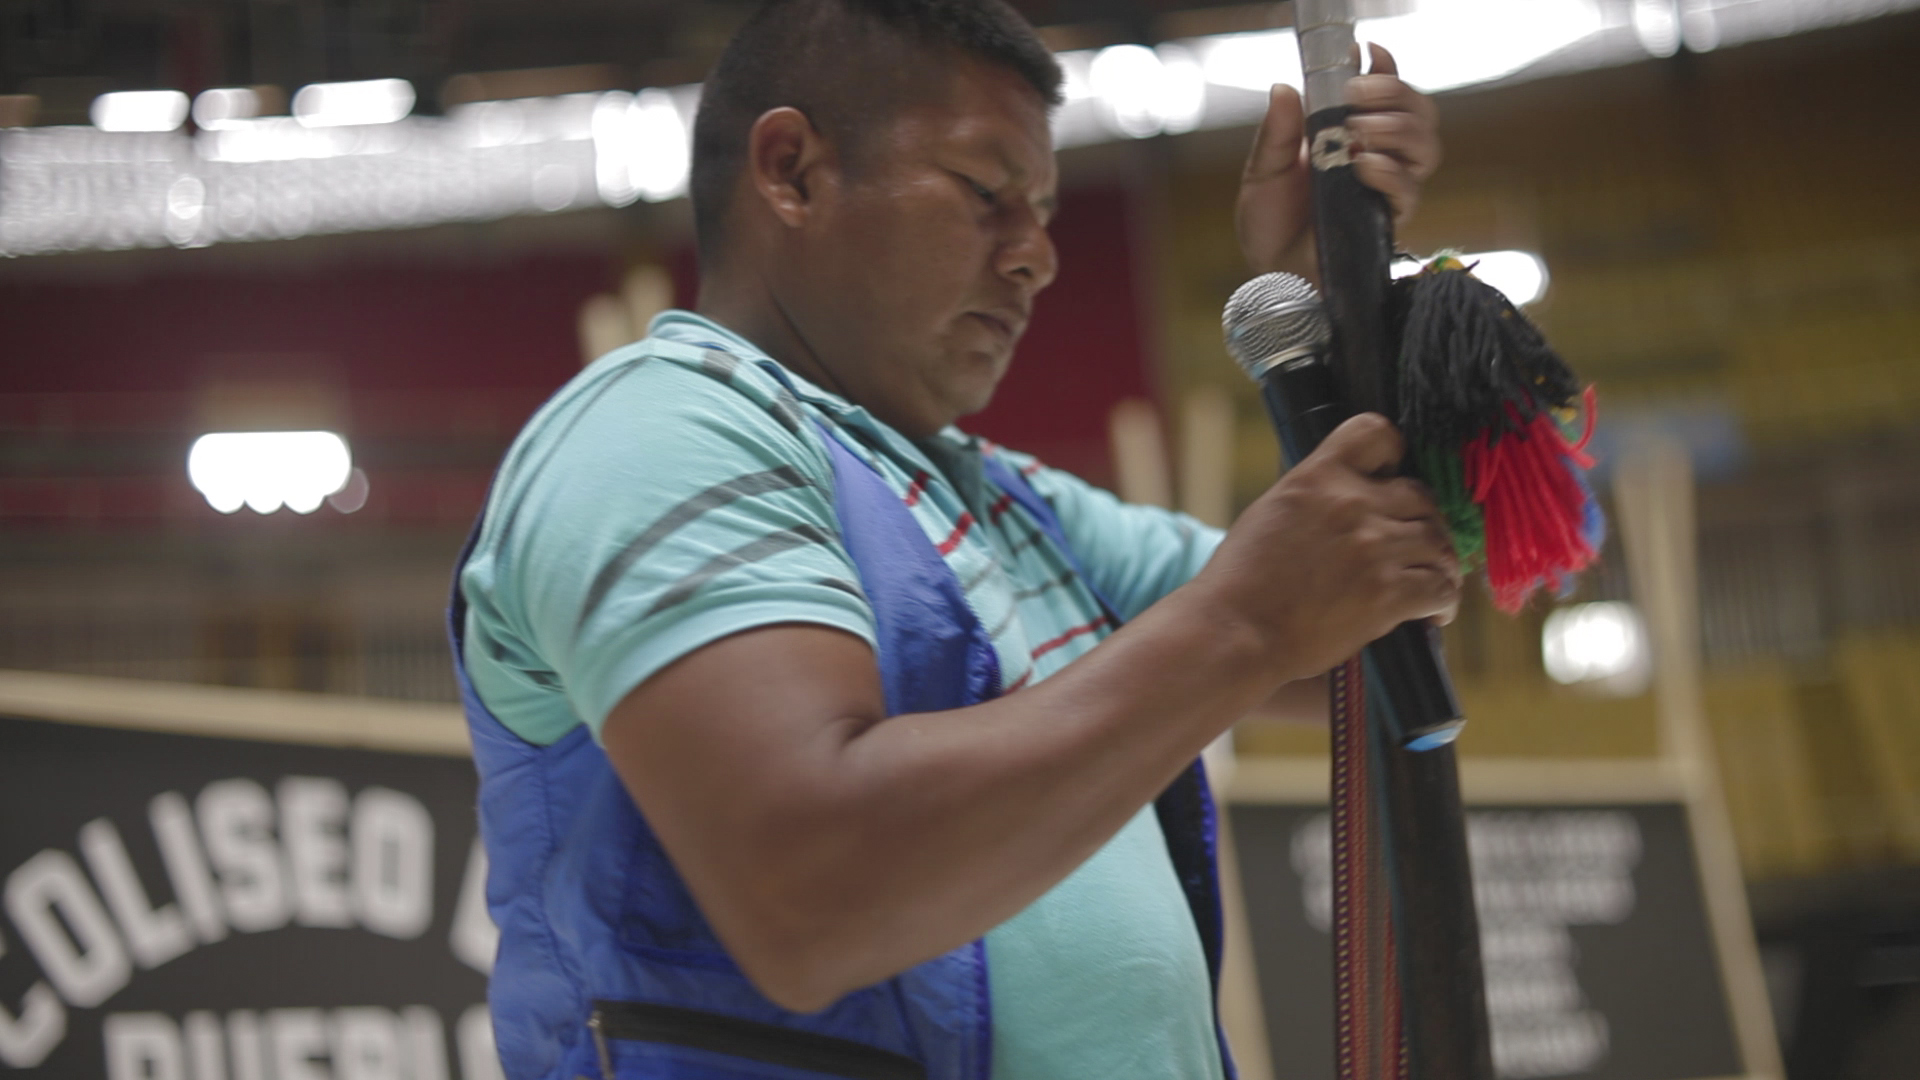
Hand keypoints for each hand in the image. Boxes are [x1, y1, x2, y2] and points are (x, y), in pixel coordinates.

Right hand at [1196, 413, 1459, 681]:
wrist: (1234, 630)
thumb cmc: (1241, 580)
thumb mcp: (1271, 512)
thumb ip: (1314, 497)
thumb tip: (1344, 497)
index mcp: (1318, 476)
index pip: (1378, 433)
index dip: (1395, 454)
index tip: (1393, 478)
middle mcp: (1351, 503)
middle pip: (1421, 496)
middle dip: (1422, 522)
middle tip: (1416, 548)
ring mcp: (1373, 547)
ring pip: (1439, 542)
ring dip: (1439, 563)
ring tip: (1431, 582)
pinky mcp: (1387, 592)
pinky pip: (1441, 587)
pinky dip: (1443, 601)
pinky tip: (1433, 613)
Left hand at [1236, 44, 1442, 278]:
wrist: (1270, 273)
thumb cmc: (1270, 223)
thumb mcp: (1263, 171)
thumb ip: (1277, 132)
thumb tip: (1285, 87)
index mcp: (1350, 135)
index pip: (1387, 94)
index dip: (1386, 70)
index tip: (1365, 53)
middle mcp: (1378, 156)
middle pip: (1420, 113)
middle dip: (1397, 94)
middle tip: (1356, 96)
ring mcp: (1387, 188)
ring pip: (1427, 146)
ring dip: (1397, 129)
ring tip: (1358, 132)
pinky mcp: (1387, 220)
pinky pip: (1410, 191)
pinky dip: (1390, 171)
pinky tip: (1363, 165)